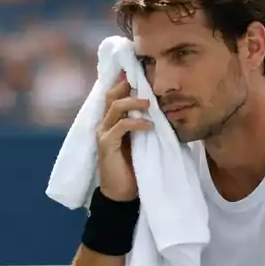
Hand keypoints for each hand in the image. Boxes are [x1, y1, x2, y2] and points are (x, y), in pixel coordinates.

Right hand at [96, 73, 151, 202]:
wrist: (121, 195)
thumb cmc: (133, 168)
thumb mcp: (141, 141)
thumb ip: (143, 124)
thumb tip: (161, 108)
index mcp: (112, 122)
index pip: (114, 95)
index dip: (124, 81)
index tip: (140, 70)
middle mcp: (104, 124)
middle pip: (111, 95)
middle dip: (126, 84)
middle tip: (144, 78)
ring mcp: (103, 134)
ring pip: (115, 107)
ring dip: (134, 102)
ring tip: (150, 103)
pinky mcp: (106, 146)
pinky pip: (121, 126)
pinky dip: (136, 122)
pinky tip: (149, 125)